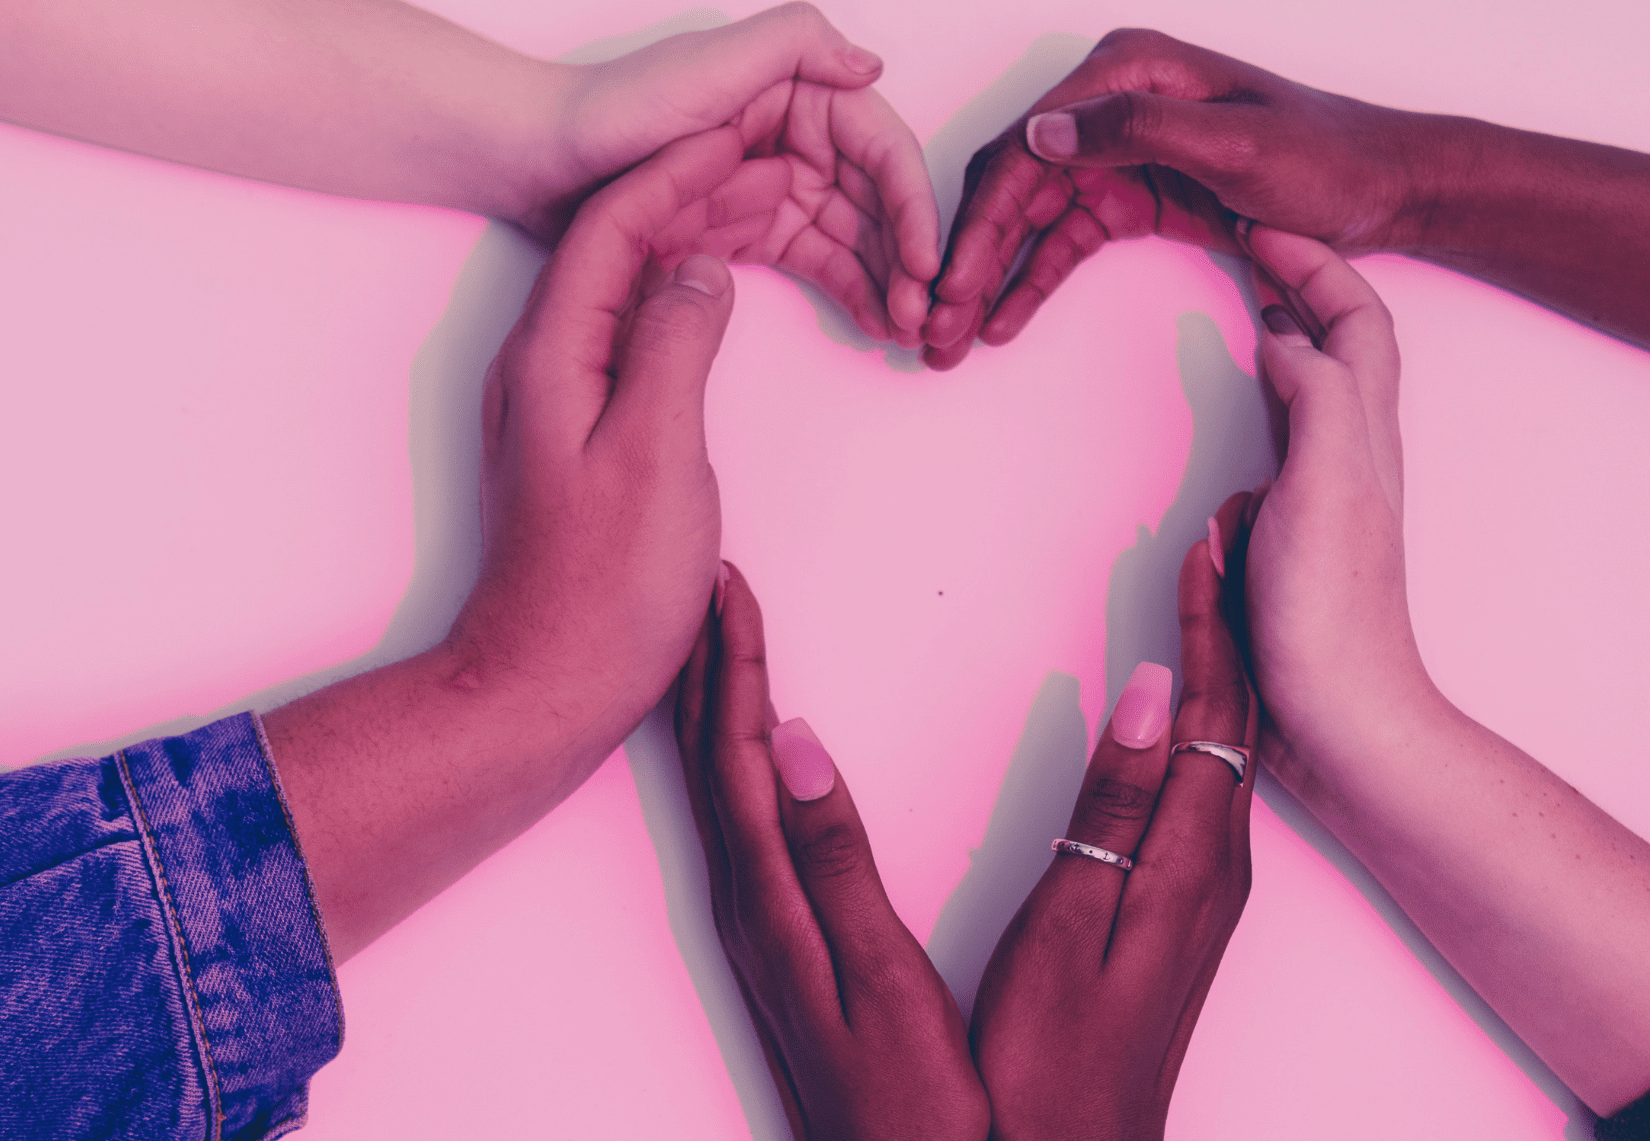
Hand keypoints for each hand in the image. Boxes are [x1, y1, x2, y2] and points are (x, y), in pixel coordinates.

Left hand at [448, 126, 781, 729]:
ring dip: (688, 240)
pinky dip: (682, 300)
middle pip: (617, 243)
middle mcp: (545, 362)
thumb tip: (704, 267)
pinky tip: (720, 301)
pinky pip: (633, 335)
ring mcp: (560, 399)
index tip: (741, 128)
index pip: (615, 225)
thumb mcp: (657, 455)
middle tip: (767, 157)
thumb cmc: (604, 587)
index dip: (678, 170)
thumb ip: (678, 346)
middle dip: (689, 190)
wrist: (547, 684)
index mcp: (555, 353)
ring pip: (627, 287)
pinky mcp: (583, 433)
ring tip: (760, 209)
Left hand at [517, 2, 940, 347]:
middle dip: (906, 255)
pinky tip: (873, 322)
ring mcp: (767, 185)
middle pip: (874, 197)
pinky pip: (813, 261)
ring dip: (885, 279)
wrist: (533, 161)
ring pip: (851, 235)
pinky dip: (848, 289)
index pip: (878, 147)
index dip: (910, 204)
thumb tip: (872, 64)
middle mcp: (789, 134)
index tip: (925, 262)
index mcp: (793, 89)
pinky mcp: (743, 229)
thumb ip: (794, 45)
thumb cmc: (613, 111)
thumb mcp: (709, 64)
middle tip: (922, 314)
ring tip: (906, 330)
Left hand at [675, 565, 989, 1140]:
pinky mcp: (776, 937)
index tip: (730, 586)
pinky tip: (748, 751)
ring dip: (718, 706)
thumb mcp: (880, 979)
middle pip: (714, 760)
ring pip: (721, 787)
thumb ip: (835, 861)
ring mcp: (756, 923)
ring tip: (721, 638)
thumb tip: (795, 745)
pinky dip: (734, 760)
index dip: (734, 666)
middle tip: (716, 583)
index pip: (739, 757)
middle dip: (713, 664)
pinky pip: (739, 819)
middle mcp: (747, 904)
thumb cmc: (911, 1100)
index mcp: (769, 901)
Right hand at [925, 28, 1425, 367]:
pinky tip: (998, 323)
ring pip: (1027, 219)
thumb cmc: (1325, 159)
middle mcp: (1109, 104)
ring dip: (987, 278)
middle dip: (967, 258)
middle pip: (1012, 184)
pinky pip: (1064, 241)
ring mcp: (1118, 153)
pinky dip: (1029, 282)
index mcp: (1127, 71)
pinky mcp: (1132, 197)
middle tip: (933, 325)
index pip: (1025, 147)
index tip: (949, 282)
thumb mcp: (1236, 144)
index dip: (979, 220)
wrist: (1382, 189)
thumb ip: (1138, 129)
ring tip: (951, 338)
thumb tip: (1042, 132)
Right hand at [970, 516, 1258, 1140]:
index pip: (1213, 711)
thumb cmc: (1054, 1064)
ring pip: (1228, 743)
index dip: (1213, 619)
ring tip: (1214, 588)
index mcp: (1189, 859)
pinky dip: (1203, 714)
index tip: (1210, 541)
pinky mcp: (1188, 902)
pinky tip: (1182, 701)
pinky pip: (1210, 779)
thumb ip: (1109, 810)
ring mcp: (1208, 885)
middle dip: (1232, 617)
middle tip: (1224, 536)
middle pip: (1237, 715)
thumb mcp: (1071, 930)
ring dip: (1222, 660)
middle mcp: (1217, 863)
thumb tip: (1145, 694)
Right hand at [1236, 227, 1427, 777]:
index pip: (1357, 318)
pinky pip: (1283, 437)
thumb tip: (1286, 335)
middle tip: (1253, 244)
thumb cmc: (1334, 613)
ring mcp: (1327, 491)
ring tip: (1248, 300)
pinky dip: (1263, 398)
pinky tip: (1237, 411)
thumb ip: (1315, 398)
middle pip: (1344, 340)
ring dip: (1289, 331)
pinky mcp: (1297, 531)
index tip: (1264, 225)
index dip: (1319, 262)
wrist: (1342, 716)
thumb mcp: (1327, 486)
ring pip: (1318, 386)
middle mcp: (1353, 452)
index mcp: (1363, 433)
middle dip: (1306, 280)